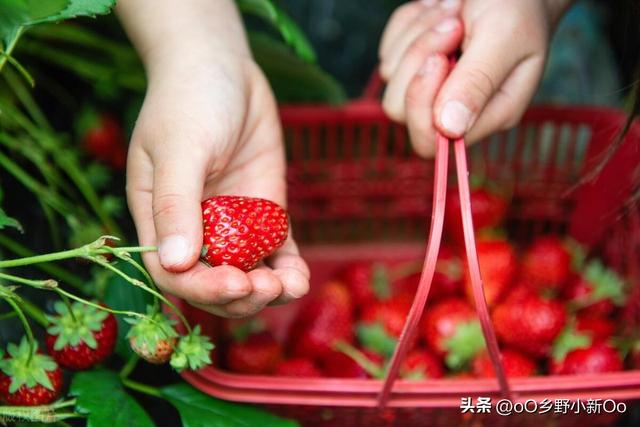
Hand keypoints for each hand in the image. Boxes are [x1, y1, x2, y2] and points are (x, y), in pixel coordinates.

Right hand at [119, 0, 309, 317]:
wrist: (224, 68)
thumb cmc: (189, 101)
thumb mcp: (179, 149)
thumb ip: (176, 204)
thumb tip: (176, 262)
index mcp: (161, 219)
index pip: (175, 273)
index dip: (203, 288)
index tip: (235, 284)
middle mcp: (196, 228)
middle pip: (214, 282)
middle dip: (240, 295)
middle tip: (265, 287)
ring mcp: (232, 223)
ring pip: (248, 273)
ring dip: (268, 290)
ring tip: (290, 285)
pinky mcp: (263, 212)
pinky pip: (275, 250)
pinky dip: (288, 268)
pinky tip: (300, 277)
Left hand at [379, 0, 572, 155]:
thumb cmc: (519, 4)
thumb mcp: (504, 38)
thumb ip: (476, 83)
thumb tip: (449, 129)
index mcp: (490, 113)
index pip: (433, 140)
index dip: (423, 104)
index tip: (439, 59)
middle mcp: (457, 107)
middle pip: (400, 110)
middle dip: (418, 60)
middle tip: (453, 25)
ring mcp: (431, 85)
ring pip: (391, 76)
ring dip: (417, 35)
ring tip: (453, 11)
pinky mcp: (414, 61)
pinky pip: (388, 50)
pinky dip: (409, 23)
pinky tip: (440, 9)